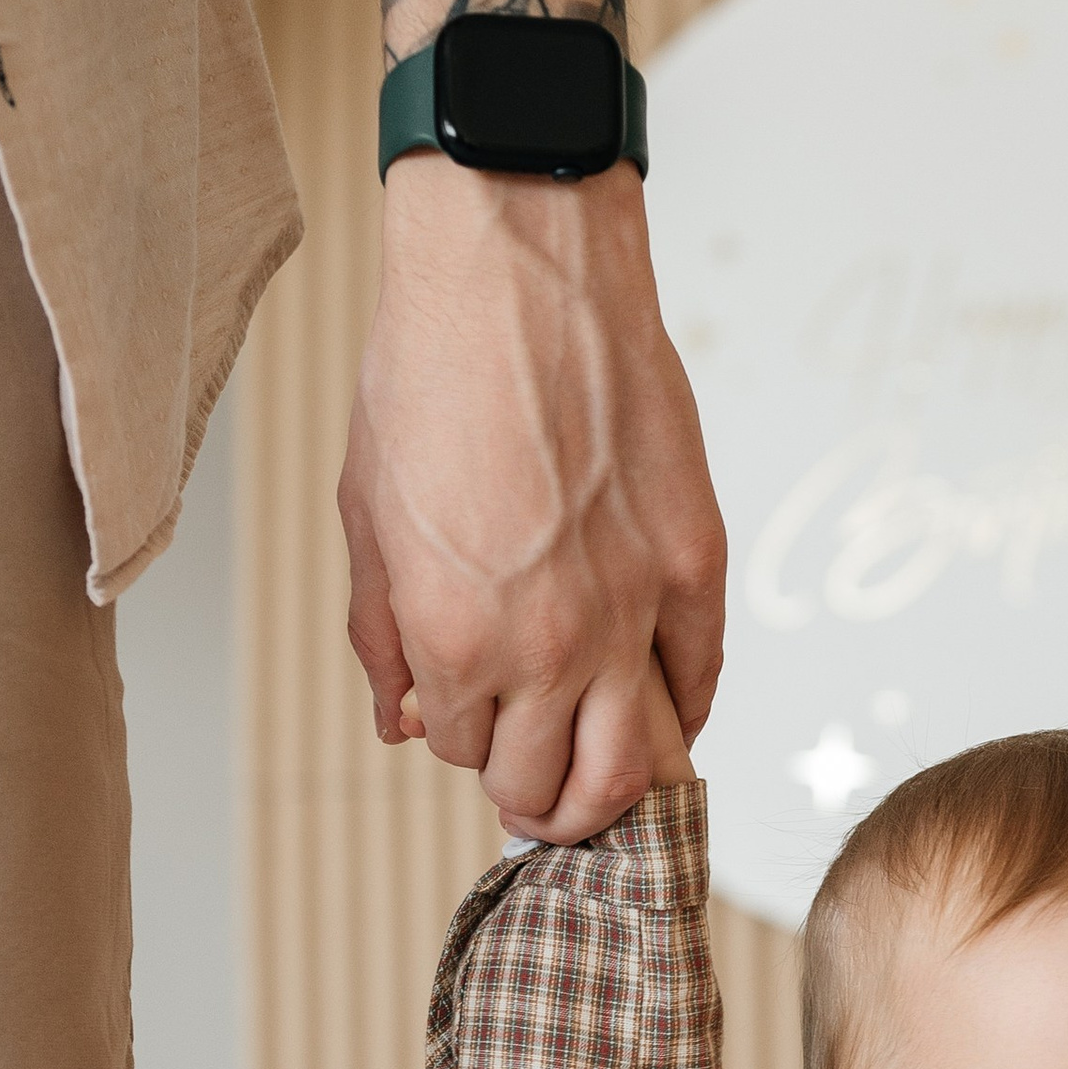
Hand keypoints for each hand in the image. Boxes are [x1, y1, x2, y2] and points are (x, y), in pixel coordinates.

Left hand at [340, 154, 726, 843]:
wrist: (519, 272)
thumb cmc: (430, 373)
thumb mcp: (368, 514)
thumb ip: (382, 633)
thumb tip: (402, 717)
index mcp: (456, 637)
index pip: (463, 750)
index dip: (458, 732)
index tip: (463, 708)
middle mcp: (550, 645)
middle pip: (550, 789)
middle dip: (531, 794)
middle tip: (532, 787)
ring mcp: (633, 611)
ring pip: (637, 770)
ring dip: (610, 796)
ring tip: (594, 787)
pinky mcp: (695, 568)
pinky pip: (699, 684)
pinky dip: (680, 715)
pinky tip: (659, 711)